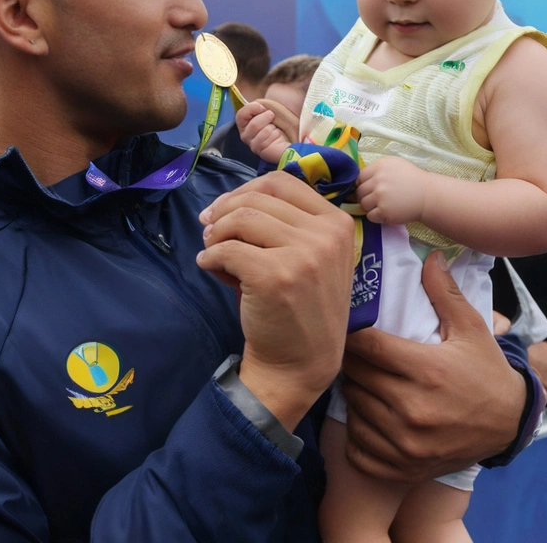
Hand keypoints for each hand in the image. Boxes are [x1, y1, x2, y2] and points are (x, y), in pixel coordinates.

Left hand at [198, 172, 355, 429]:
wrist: (299, 364)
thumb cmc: (300, 309)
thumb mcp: (312, 257)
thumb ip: (286, 224)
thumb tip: (230, 201)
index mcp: (338, 224)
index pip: (284, 182)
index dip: (246, 189)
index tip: (225, 208)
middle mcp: (326, 235)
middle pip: (258, 197)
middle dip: (225, 210)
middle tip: (209, 229)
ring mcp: (304, 255)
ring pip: (241, 218)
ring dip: (216, 233)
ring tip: (211, 252)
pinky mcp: (275, 276)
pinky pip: (227, 249)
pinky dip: (209, 257)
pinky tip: (209, 267)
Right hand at [236, 100, 297, 164]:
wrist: (295, 133)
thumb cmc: (282, 119)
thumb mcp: (270, 107)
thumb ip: (260, 105)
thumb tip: (260, 105)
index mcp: (245, 124)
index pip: (240, 115)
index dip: (251, 108)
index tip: (263, 107)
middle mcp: (247, 136)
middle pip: (253, 124)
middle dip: (266, 117)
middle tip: (273, 116)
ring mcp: (254, 145)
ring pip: (263, 132)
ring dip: (272, 127)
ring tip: (276, 128)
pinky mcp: (262, 153)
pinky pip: (266, 141)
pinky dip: (275, 135)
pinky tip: (278, 137)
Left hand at [338, 252, 526, 482]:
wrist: (509, 427)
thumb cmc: (487, 373)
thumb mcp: (472, 330)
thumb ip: (445, 294)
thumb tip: (429, 256)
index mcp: (427, 370)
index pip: (367, 347)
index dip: (354, 335)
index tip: (352, 330)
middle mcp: (412, 409)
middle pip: (354, 377)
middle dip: (352, 362)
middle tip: (357, 355)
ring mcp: (405, 443)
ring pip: (353, 409)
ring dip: (354, 394)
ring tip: (365, 382)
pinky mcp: (401, 467)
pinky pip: (357, 447)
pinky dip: (358, 433)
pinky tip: (370, 417)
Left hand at [356, 157, 429, 225]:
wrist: (428, 195)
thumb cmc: (411, 179)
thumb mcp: (394, 165)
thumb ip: (376, 170)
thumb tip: (357, 180)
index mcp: (380, 167)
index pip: (359, 178)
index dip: (363, 185)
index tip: (370, 189)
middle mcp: (378, 180)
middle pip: (359, 192)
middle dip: (366, 197)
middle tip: (378, 199)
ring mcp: (380, 196)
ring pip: (363, 204)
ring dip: (370, 207)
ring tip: (383, 205)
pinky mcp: (384, 211)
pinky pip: (370, 216)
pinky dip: (377, 216)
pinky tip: (387, 212)